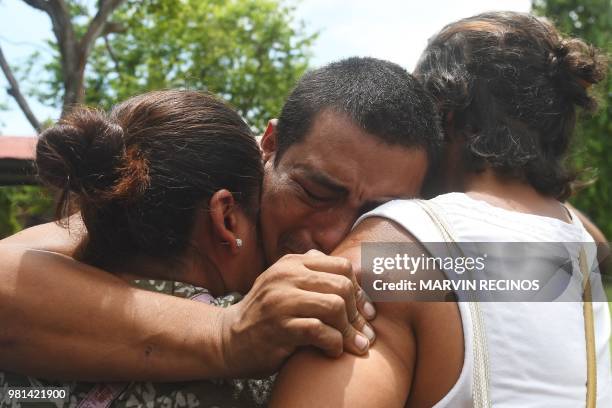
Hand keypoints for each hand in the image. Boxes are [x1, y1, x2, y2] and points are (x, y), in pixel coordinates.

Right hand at [219, 249, 375, 376]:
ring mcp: (281, 300)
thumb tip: (352, 271)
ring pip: (334, 306)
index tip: (365, 312)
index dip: (360, 291)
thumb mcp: (284, 284)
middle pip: (342, 286)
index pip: (342, 266)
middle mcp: (286, 276)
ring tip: (352, 344)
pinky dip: (334, 344)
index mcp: (292, 263)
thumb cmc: (266, 314)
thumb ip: (312, 273)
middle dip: (358, 313)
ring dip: (349, 330)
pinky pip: (320, 331)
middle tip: (363, 332)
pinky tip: (333, 351)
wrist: (229, 339)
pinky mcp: (279, 327)